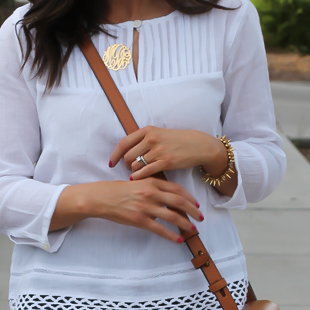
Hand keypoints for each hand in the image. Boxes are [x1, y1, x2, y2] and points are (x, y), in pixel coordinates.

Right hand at [52, 176, 203, 244]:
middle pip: (179, 202)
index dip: (189, 197)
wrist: (100, 198)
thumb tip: (167, 196)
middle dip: (193, 211)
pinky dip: (171, 235)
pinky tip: (178, 240)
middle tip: (201, 217)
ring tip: (193, 230)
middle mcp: (151, 194)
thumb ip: (152, 187)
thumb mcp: (137, 183)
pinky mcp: (139, 220)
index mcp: (151, 183)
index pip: (177, 189)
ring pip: (172, 216)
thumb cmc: (117, 190)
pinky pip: (160, 229)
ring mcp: (146, 207)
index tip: (196, 204)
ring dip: (186, 224)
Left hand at [109, 125, 228, 181]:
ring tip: (138, 174)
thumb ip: (144, 140)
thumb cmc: (177, 141)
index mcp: (147, 130)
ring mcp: (158, 150)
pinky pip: (146, 171)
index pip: (124, 143)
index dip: (115, 155)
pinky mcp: (166, 161)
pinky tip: (137, 179)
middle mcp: (151, 138)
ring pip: (135, 165)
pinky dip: (139, 177)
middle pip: (127, 156)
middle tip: (130, 170)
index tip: (111, 163)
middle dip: (126, 165)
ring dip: (134, 172)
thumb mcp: (159, 134)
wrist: (198, 145)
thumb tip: (127, 151)